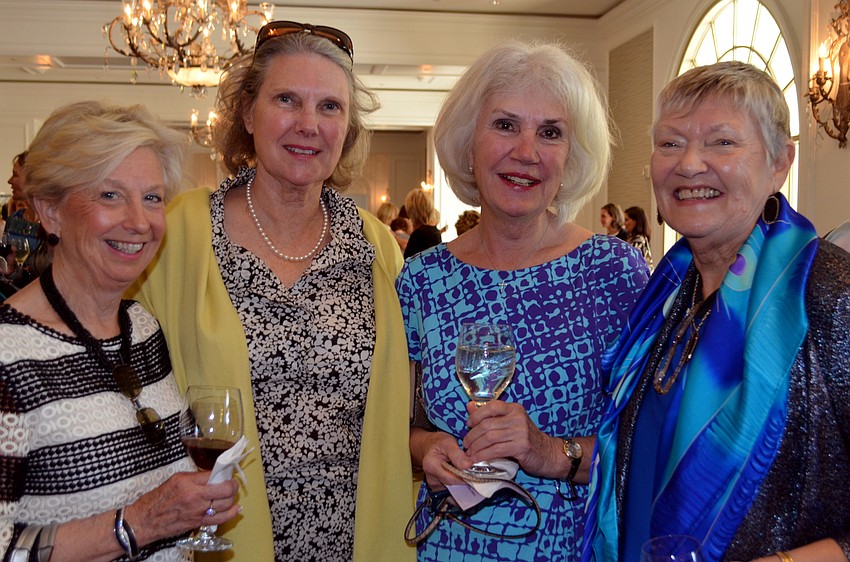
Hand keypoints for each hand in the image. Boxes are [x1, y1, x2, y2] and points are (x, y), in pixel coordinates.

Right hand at [124, 471, 239, 546]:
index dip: (223, 473)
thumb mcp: (175, 480)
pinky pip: (221, 518)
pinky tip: (236, 508)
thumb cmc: (158, 499)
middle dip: (232, 484)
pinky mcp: (199, 522)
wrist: (146, 520)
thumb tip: (211, 476)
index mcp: (188, 482)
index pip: (214, 474)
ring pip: (226, 503)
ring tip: (230, 494)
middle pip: (225, 489)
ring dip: (232, 497)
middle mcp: (196, 496)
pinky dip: (231, 513)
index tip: (225, 473)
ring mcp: (199, 511)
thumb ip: (194, 478)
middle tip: (231, 483)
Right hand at [412, 428, 473, 490]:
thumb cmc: (437, 442)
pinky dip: (457, 479)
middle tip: (472, 468)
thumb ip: (457, 454)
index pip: (451, 478)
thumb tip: (468, 465)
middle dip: (464, 477)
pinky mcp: (438, 485)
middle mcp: (431, 477)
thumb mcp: (447, 442)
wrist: (429, 445)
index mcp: (431, 466)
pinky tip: (459, 471)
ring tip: (465, 468)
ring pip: (453, 486)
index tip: (474, 471)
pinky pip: (451, 486)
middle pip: (453, 483)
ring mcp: (434, 482)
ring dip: (461, 479)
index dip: (465, 476)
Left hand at [462, 401, 563, 478]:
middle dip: (472, 435)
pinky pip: (496, 450)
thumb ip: (490, 415)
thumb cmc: (525, 439)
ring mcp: (521, 431)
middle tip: (466, 444)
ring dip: (475, 447)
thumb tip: (470, 406)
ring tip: (469, 453)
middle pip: (487, 424)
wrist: (548, 454)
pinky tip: (476, 459)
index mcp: (514, 408)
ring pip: (489, 437)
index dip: (476, 415)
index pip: (492, 406)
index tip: (468, 424)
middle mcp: (518, 417)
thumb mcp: (509, 423)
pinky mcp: (521, 446)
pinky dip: (483, 455)